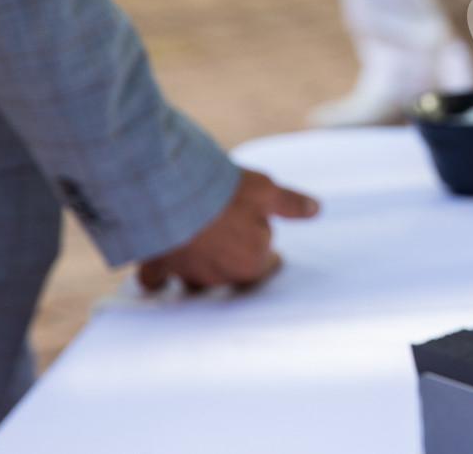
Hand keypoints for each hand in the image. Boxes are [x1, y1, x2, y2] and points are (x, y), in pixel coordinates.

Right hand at [137, 170, 320, 293]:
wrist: (167, 193)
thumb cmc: (223, 194)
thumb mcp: (266, 192)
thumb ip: (290, 205)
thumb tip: (315, 210)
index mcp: (251, 262)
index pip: (266, 264)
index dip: (267, 249)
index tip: (265, 240)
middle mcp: (220, 277)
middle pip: (233, 272)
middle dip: (234, 256)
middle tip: (232, 233)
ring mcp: (187, 274)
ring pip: (197, 277)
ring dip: (201, 264)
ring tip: (201, 240)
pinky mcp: (158, 266)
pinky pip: (157, 279)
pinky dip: (159, 276)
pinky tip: (159, 270)